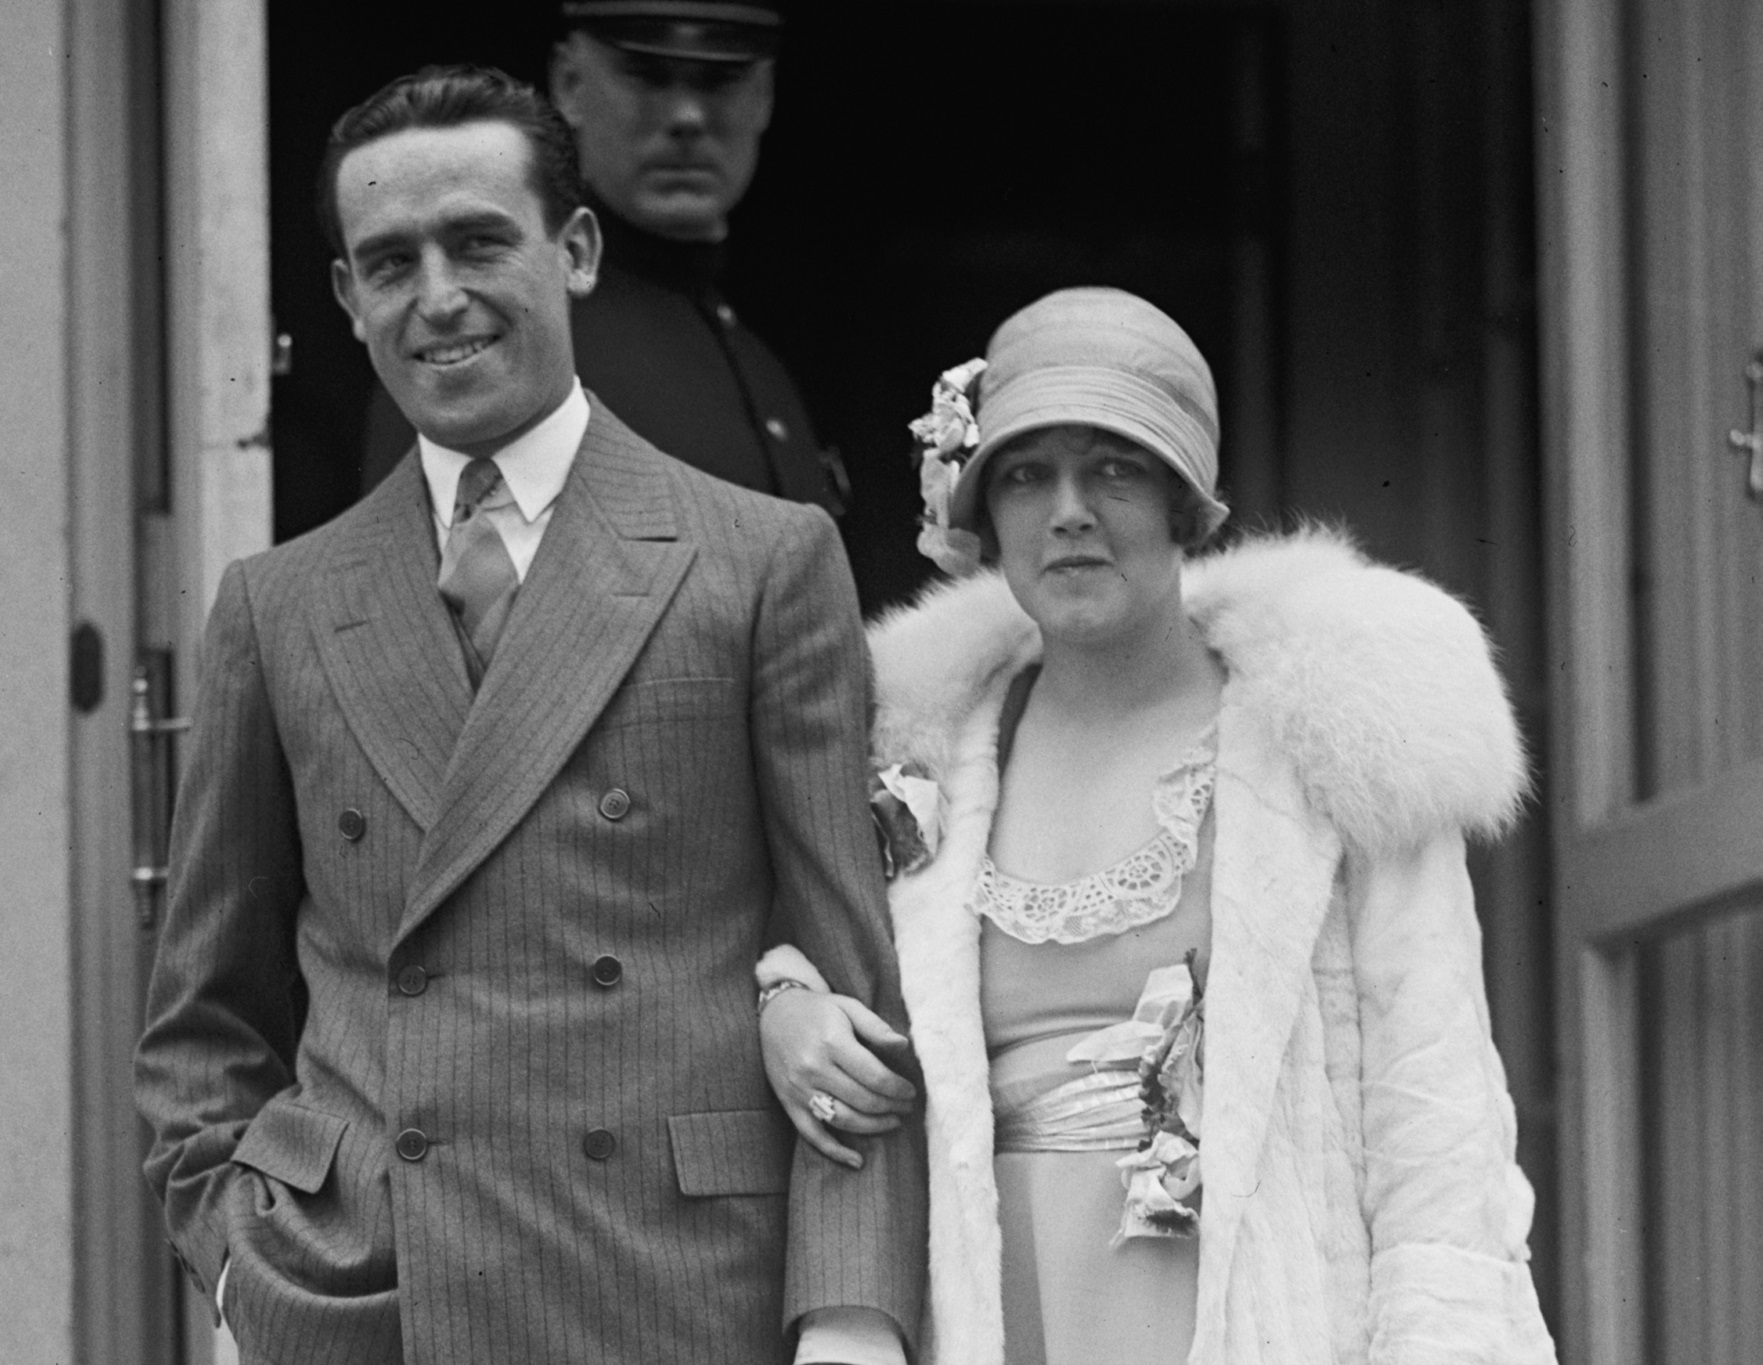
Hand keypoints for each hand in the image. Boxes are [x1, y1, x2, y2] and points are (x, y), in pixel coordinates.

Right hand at [761, 989, 916, 1168]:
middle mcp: (813, 1068)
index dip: (898, 1088)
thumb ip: (876, 1027)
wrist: (775, 1014)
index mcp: (832, 1042)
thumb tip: (904, 1046)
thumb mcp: (848, 1007)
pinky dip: (835, 1152)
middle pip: (862, 1100)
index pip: (874, 1076)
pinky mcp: (788, 1103)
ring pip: (842, 1120)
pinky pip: (812, 1135)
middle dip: (891, 1107)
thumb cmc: (819, 1010)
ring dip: (872, 1127)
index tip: (911, 1091)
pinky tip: (857, 1160)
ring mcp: (799, 1089)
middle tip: (907, 1107)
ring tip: (892, 1122)